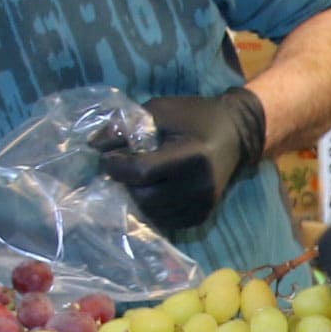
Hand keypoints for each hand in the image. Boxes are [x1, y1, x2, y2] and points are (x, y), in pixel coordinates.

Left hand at [103, 87, 266, 232]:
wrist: (236, 133)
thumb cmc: (196, 117)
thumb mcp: (161, 110)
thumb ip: (126, 127)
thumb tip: (94, 146)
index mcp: (190, 156)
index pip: (141, 171)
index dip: (117, 166)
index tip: (108, 158)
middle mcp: (198, 185)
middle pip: (144, 196)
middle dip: (126, 183)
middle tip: (122, 169)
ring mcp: (202, 204)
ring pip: (152, 212)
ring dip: (138, 197)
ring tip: (137, 180)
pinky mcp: (202, 215)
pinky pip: (167, 221)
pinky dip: (153, 209)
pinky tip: (153, 191)